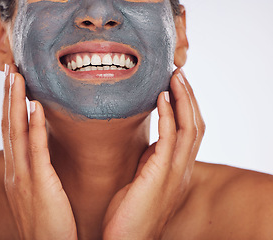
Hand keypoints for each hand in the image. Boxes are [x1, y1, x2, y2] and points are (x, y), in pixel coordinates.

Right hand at [1, 65, 76, 239]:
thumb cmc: (48, 224)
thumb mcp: (38, 194)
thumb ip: (36, 173)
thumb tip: (42, 155)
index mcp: (15, 173)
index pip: (9, 133)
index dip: (9, 106)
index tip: (12, 83)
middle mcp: (14, 172)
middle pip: (8, 126)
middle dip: (7, 96)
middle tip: (10, 69)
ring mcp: (23, 178)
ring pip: (16, 133)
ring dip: (15, 102)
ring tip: (17, 76)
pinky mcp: (39, 185)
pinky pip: (36, 151)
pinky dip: (34, 126)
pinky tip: (35, 106)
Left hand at [102, 69, 204, 239]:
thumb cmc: (130, 212)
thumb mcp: (143, 180)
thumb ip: (151, 161)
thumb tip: (149, 142)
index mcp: (177, 169)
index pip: (190, 131)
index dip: (186, 106)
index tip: (175, 85)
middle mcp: (182, 169)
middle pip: (196, 124)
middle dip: (189, 97)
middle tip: (178, 73)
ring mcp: (174, 172)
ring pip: (190, 127)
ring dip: (183, 99)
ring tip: (174, 77)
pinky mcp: (161, 175)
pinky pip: (170, 139)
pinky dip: (168, 116)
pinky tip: (161, 98)